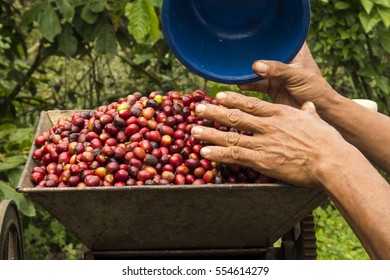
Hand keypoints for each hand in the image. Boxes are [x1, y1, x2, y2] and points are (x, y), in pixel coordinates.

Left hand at [191, 91, 350, 186]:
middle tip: (197, 110)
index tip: (218, 95)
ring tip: (193, 131)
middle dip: (214, 112)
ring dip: (210, 133)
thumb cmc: (328, 141)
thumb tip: (308, 107)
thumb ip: (308, 113)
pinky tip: (205, 152)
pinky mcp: (263, 160)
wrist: (332, 160)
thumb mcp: (317, 121)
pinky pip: (235, 156)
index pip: (250, 104)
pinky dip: (219, 153)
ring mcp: (263, 143)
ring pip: (231, 135)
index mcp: (279, 114)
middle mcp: (268, 126)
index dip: (232, 99)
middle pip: (235, 117)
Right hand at [239, 43, 335, 110]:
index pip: (280, 38)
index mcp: (295, 51)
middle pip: (265, 54)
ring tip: (237, 73)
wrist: (320, 113)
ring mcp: (277, 75)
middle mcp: (284, 61)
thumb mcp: (298, 76)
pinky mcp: (271, 88)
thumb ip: (278, 70)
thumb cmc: (315, 90)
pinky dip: (249, 85)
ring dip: (248, 73)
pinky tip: (240, 84)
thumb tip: (256, 66)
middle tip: (238, 57)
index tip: (252, 40)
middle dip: (253, 56)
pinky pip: (257, 85)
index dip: (267, 38)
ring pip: (258, 71)